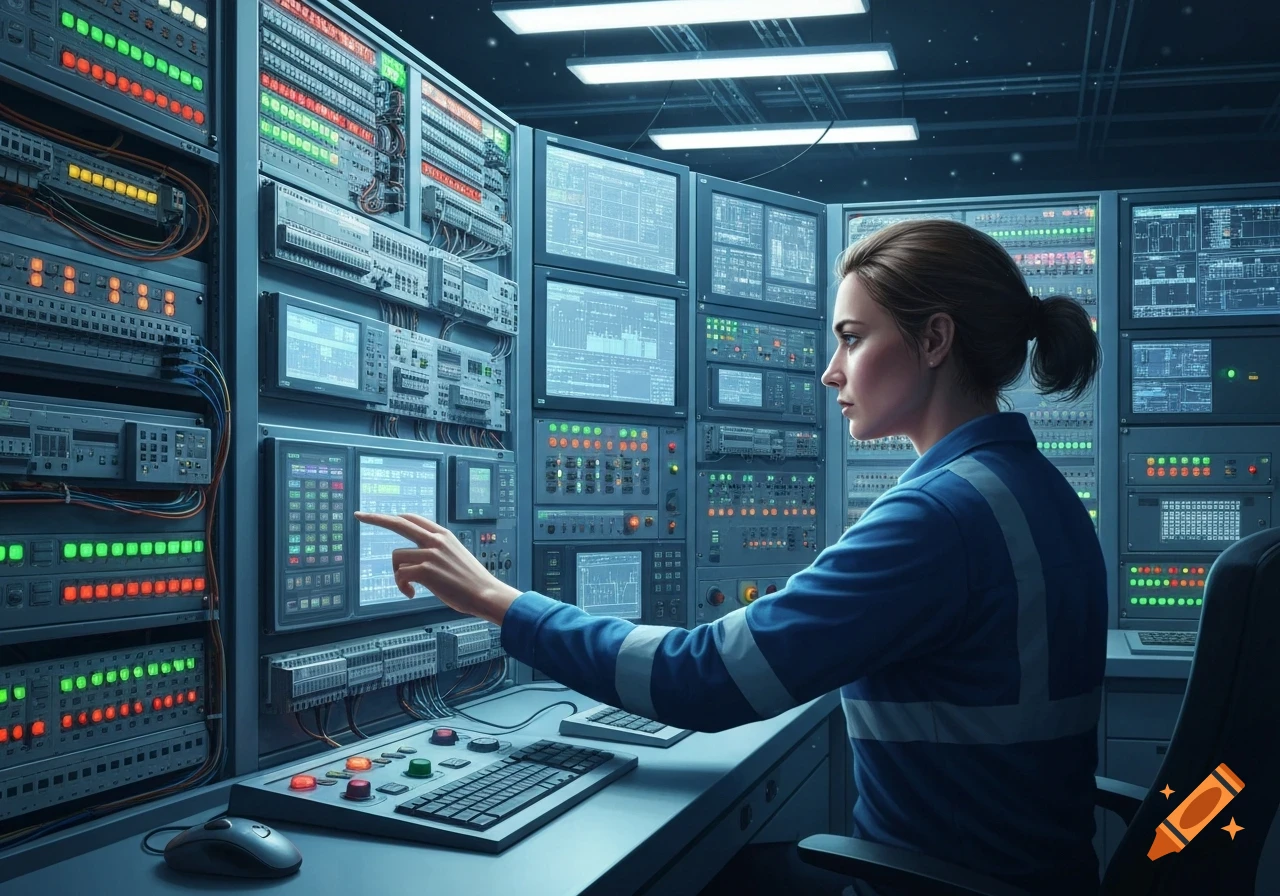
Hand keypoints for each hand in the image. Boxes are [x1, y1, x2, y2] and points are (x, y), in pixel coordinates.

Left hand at [352, 512, 520, 624]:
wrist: (484, 593)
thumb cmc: (471, 580)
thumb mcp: (456, 555)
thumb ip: (438, 549)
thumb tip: (418, 554)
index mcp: (443, 534)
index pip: (412, 518)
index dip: (394, 516)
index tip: (379, 515)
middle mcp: (435, 540)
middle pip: (398, 523)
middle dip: (376, 518)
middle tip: (359, 515)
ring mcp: (430, 554)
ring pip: (397, 557)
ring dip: (398, 574)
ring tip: (409, 587)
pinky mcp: (426, 570)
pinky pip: (400, 575)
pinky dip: (402, 587)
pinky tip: (412, 595)